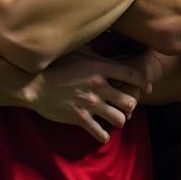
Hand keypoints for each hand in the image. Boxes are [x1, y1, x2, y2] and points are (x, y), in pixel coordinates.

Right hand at [25, 52, 151, 143]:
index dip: (143, 82)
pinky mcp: (79, 118)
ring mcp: (89, 103)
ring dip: (119, 120)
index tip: (147, 87)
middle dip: (131, 105)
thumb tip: (107, 43)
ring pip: (119, 119)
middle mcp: (98, 86)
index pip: (131, 74)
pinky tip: (103, 134)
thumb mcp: (77, 51)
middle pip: (129, 100)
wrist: (33, 84)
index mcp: (99, 68)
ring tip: (116, 120)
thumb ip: (95, 51)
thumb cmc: (54, 65)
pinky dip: (103, 135)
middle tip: (127, 106)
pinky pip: (100, 132)